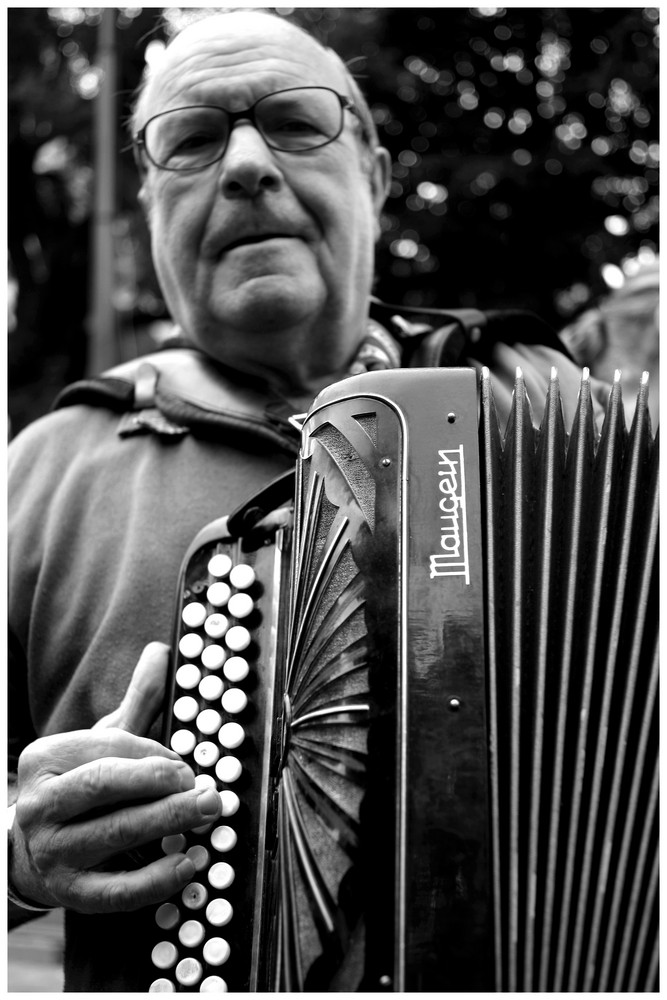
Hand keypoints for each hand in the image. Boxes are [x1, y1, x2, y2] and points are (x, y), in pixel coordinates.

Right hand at [10, 642, 220, 913]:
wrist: (32, 851)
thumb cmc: (80, 787)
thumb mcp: (101, 742)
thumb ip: (136, 702)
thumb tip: (163, 652)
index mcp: (45, 759)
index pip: (108, 748)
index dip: (154, 755)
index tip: (184, 764)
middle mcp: (41, 805)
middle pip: (105, 786)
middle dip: (161, 782)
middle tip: (206, 785)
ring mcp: (52, 851)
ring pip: (114, 833)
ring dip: (169, 823)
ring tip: (207, 814)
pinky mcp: (69, 893)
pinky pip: (116, 891)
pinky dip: (156, 880)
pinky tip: (190, 864)